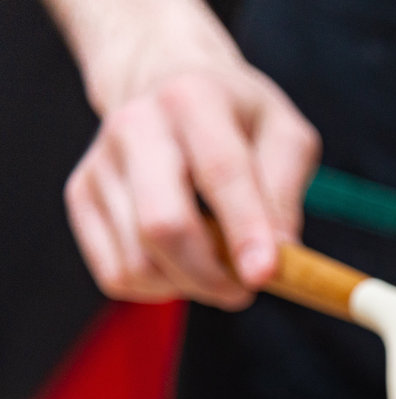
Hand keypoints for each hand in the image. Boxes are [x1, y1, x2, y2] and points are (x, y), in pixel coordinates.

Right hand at [62, 48, 318, 308]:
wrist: (166, 83)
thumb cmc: (239, 119)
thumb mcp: (285, 135)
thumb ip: (285, 193)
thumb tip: (281, 256)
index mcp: (193, 99)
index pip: (220, 172)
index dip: (245, 230)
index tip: (264, 276)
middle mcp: (135, 125)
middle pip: (162, 224)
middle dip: (211, 274)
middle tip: (247, 288)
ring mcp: (100, 162)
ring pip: (140, 261)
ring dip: (190, 285)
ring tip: (217, 265)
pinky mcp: (79, 196)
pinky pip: (118, 274)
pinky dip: (159, 286)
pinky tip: (181, 262)